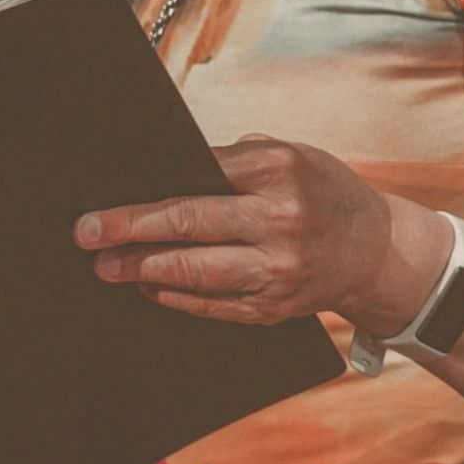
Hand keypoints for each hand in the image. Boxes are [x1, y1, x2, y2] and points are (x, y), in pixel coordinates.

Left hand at [73, 134, 391, 324]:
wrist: (376, 251)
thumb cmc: (321, 190)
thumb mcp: (290, 155)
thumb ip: (234, 160)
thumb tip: (166, 170)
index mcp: (278, 170)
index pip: (198, 175)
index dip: (148, 190)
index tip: (105, 195)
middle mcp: (279, 220)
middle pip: (189, 223)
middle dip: (130, 229)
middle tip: (87, 233)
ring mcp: (278, 269)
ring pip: (197, 271)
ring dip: (144, 269)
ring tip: (107, 266)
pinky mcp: (274, 308)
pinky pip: (214, 305)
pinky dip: (176, 297)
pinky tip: (149, 287)